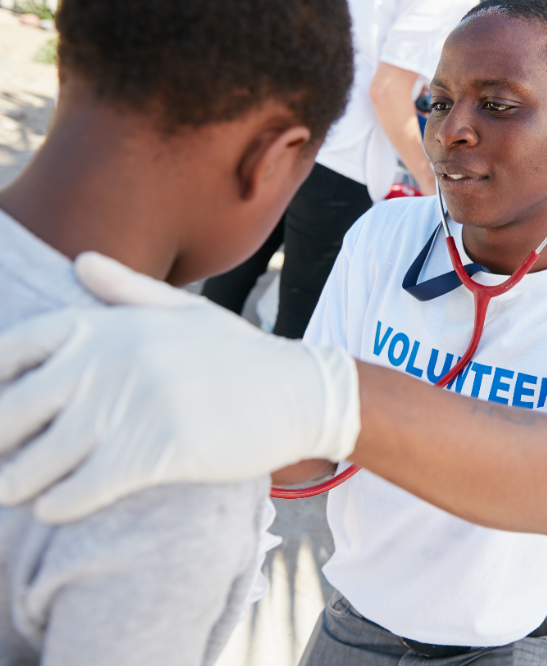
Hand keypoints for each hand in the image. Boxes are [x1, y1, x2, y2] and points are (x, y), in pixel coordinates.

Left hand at [0, 253, 359, 522]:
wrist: (298, 389)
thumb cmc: (239, 354)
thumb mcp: (185, 311)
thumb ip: (127, 288)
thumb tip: (79, 260)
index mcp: (113, 322)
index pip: (19, 345)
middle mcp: (115, 358)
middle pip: (16, 408)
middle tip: (0, 459)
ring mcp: (135, 403)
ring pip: (42, 457)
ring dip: (19, 482)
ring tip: (15, 489)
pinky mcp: (159, 449)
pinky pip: (84, 487)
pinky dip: (60, 503)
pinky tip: (57, 506)